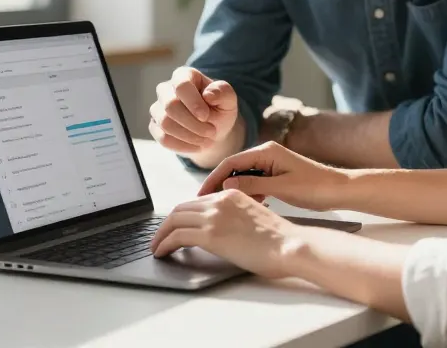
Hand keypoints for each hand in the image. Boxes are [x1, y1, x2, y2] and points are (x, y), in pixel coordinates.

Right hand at [148, 67, 239, 155]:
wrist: (213, 131)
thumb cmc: (220, 109)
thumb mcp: (228, 99)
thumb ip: (222, 92)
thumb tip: (208, 94)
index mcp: (184, 75)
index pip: (181, 85)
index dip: (193, 102)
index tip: (206, 116)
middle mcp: (166, 89)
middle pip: (170, 105)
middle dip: (192, 123)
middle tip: (211, 132)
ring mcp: (158, 108)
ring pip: (165, 123)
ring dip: (189, 135)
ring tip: (207, 139)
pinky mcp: (155, 126)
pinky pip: (163, 138)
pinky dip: (183, 145)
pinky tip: (197, 146)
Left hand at [150, 190, 300, 278]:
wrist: (289, 245)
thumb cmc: (279, 239)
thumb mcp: (254, 216)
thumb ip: (236, 216)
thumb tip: (224, 230)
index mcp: (232, 193)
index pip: (197, 201)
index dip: (182, 215)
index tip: (176, 227)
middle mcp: (220, 200)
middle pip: (181, 208)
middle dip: (166, 224)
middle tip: (160, 237)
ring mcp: (214, 216)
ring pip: (174, 220)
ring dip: (161, 234)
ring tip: (157, 247)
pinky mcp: (210, 234)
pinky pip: (176, 236)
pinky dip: (164, 244)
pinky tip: (162, 252)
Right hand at [198, 141, 348, 211]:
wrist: (339, 190)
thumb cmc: (315, 187)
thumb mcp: (282, 188)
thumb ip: (253, 186)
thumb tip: (225, 186)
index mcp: (266, 152)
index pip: (231, 163)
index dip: (213, 178)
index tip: (200, 195)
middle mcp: (266, 154)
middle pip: (234, 169)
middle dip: (219, 186)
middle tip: (204, 205)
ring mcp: (270, 164)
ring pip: (243, 178)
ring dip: (233, 192)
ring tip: (219, 209)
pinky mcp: (275, 175)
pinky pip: (254, 183)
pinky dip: (247, 195)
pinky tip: (244, 207)